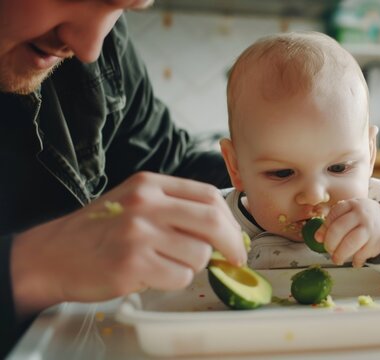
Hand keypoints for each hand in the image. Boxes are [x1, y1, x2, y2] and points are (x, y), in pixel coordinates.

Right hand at [10, 172, 245, 318]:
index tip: (235, 236)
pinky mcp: (132, 263)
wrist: (52, 255)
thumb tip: (223, 229)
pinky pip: (179, 277)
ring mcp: (138, 232)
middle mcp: (145, 203)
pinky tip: (151, 275)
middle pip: (212, 222)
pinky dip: (174, 281)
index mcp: (150, 184)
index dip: (229, 219)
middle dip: (231, 244)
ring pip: (199, 254)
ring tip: (166, 264)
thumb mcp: (134, 203)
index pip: (208, 195)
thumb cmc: (98, 231)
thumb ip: (175, 208)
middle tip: (234, 258)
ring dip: (193, 266)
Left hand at [315, 199, 379, 267]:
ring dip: (340, 254)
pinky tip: (354, 261)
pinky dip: (355, 260)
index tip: (321, 238)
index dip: (324, 228)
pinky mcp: (375, 242)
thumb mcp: (350, 214)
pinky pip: (361, 254)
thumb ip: (334, 222)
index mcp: (351, 205)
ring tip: (337, 259)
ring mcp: (369, 228)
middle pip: (338, 229)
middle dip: (330, 243)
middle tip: (328, 250)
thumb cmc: (362, 219)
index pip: (333, 215)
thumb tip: (318, 237)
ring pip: (349, 243)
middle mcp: (360, 214)